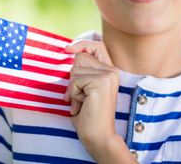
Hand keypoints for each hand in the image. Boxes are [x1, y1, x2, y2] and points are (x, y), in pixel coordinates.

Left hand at [64, 41, 134, 162]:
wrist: (98, 136)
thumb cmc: (88, 114)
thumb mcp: (84, 88)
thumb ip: (83, 71)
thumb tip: (72, 52)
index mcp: (111, 71)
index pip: (97, 45)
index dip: (82, 44)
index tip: (67, 49)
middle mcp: (112, 70)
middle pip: (81, 57)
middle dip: (73, 77)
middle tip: (80, 96)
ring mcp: (108, 75)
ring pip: (76, 69)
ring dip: (73, 88)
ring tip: (82, 102)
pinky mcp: (101, 82)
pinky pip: (75, 81)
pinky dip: (73, 94)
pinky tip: (82, 105)